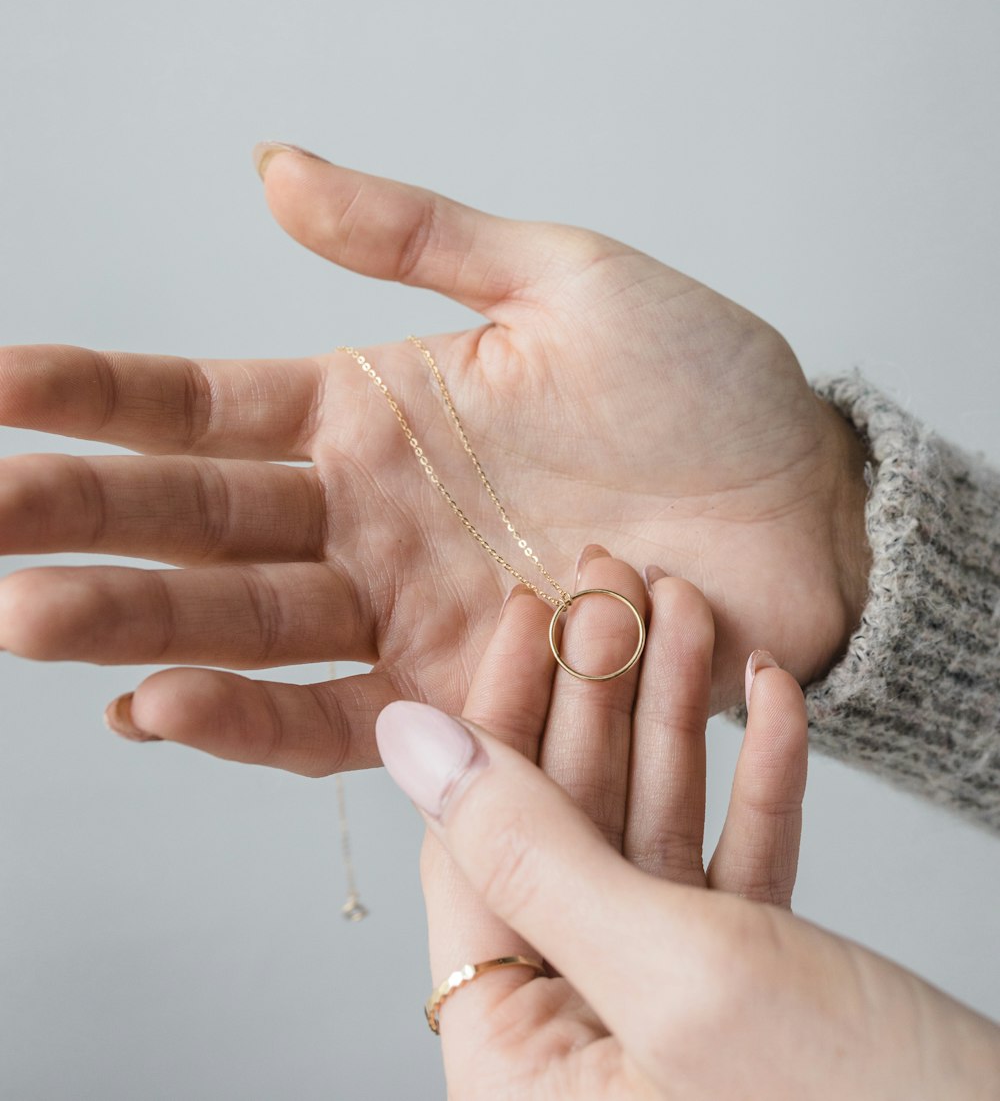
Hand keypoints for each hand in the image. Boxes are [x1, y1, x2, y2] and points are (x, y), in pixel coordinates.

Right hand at [0, 144, 868, 771]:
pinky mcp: (468, 694)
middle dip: (82, 516)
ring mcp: (407, 610)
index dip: (98, 396)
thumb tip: (271, 167)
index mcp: (376, 407)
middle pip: (197, 520)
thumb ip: (415, 237)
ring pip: (242, 624)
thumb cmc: (703, 385)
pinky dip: (250, 722)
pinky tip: (158, 709)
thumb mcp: (562, 279)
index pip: (205, 402)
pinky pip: (339, 718)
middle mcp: (367, 514)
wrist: (811, 510)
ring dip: (136, 624)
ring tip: (28, 614)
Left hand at [378, 553, 999, 1098]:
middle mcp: (578, 1040)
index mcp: (518, 1063)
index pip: (469, 851)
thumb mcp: (673, 972)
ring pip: (648, 834)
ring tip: (694, 609)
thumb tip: (410, 742)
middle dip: (600, 696)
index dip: (500, 714)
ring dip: (678, 718)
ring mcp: (664, 1019)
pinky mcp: (749, 1000)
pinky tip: (772, 698)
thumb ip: (530, 855)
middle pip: (561, 831)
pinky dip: (754, 784)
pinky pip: (730, 869)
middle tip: (620, 581)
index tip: (533, 605)